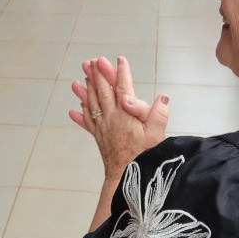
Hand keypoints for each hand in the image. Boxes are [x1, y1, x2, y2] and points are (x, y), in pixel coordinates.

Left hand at [70, 56, 168, 177]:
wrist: (125, 178)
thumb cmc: (144, 157)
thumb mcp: (157, 136)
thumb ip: (159, 115)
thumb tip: (163, 98)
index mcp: (125, 116)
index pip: (123, 89)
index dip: (121, 73)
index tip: (119, 59)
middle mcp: (111, 119)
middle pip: (103, 91)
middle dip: (98, 74)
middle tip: (92, 61)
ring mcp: (103, 128)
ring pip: (92, 103)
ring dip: (87, 88)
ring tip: (82, 76)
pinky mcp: (99, 137)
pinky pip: (87, 122)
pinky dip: (81, 114)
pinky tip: (75, 108)